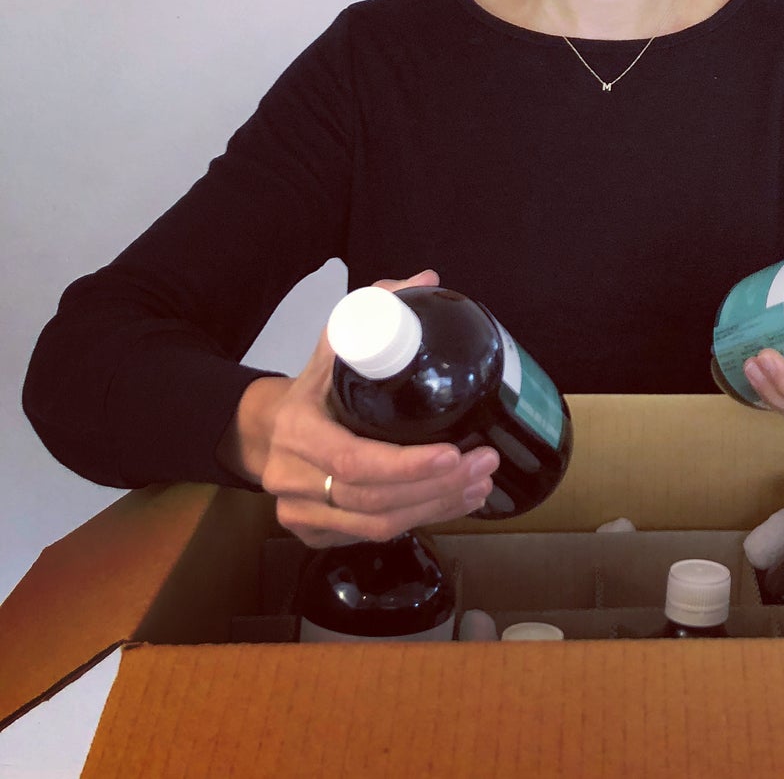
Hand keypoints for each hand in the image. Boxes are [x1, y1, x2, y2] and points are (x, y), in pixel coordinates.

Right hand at [236, 271, 498, 547]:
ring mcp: (301, 514)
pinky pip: (372, 536)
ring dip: (437, 507)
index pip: (354, 461)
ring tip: (480, 483)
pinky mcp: (317, 535)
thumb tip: (427, 280)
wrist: (266, 430)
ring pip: (378, 525)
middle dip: (437, 486)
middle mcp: (293, 480)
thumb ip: (379, 306)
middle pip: (374, 499)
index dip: (407, 465)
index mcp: (297, 431)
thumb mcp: (337, 340)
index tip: (454, 453)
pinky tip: (455, 501)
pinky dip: (420, 520)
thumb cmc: (312, 386)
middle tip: (484, 463)